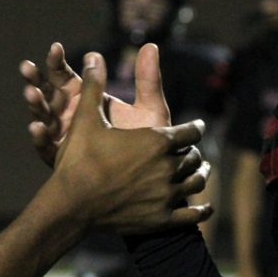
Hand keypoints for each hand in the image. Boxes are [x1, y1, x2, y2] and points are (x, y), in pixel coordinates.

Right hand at [21, 43, 170, 165]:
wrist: (150, 180)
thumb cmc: (149, 143)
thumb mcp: (148, 110)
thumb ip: (147, 80)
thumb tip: (150, 45)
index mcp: (87, 99)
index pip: (66, 76)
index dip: (58, 62)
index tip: (55, 48)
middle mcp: (71, 116)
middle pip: (47, 94)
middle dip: (36, 80)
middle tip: (27, 68)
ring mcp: (64, 139)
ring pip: (43, 119)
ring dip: (35, 106)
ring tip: (31, 94)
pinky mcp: (63, 161)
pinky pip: (47, 149)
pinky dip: (40, 138)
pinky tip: (36, 129)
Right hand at [49, 51, 210, 234]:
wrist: (71, 205)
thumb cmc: (78, 160)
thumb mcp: (86, 119)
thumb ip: (94, 87)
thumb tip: (93, 57)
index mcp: (156, 141)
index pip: (190, 131)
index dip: (195, 127)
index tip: (197, 126)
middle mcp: (168, 167)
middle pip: (193, 156)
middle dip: (193, 151)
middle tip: (193, 150)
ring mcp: (166, 195)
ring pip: (195, 183)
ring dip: (199, 175)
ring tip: (200, 172)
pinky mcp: (162, 220)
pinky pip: (192, 215)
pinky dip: (202, 210)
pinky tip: (206, 207)